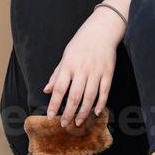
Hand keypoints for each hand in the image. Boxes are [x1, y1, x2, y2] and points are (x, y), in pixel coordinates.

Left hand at [44, 8, 125, 127]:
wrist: (101, 31)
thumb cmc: (80, 44)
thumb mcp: (65, 56)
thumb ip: (57, 74)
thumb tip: (46, 90)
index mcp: (68, 66)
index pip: (59, 89)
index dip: (54, 104)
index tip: (50, 116)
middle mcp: (81, 70)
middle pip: (74, 97)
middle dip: (68, 113)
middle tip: (64, 124)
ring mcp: (96, 72)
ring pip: (89, 97)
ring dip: (83, 112)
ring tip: (78, 122)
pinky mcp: (108, 73)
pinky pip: (104, 92)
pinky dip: (101, 103)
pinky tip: (96, 112)